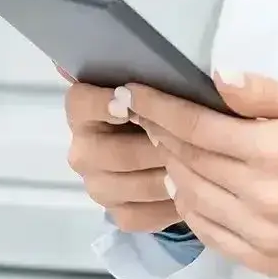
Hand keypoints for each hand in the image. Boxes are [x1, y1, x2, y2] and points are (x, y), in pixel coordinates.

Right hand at [64, 80, 181, 233]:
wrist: (171, 145)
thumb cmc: (164, 105)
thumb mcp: (159, 82)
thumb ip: (149, 72)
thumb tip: (166, 62)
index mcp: (82, 108)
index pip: (81, 104)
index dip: (102, 105)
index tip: (130, 105)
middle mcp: (82, 148)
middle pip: (110, 152)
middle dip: (150, 147)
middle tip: (184, 141)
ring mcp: (97, 184)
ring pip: (127, 186)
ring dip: (163, 177)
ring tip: (196, 168)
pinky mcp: (116, 212)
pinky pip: (138, 216)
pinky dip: (165, 207)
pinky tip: (190, 195)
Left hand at [122, 72, 277, 278]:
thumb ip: (264, 92)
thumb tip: (215, 77)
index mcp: (275, 153)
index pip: (197, 128)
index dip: (159, 108)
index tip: (133, 92)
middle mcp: (263, 197)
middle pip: (189, 162)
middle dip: (159, 135)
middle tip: (143, 116)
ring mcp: (262, 235)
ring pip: (192, 199)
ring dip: (172, 171)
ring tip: (166, 150)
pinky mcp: (264, 262)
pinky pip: (210, 235)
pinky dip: (191, 209)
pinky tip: (189, 189)